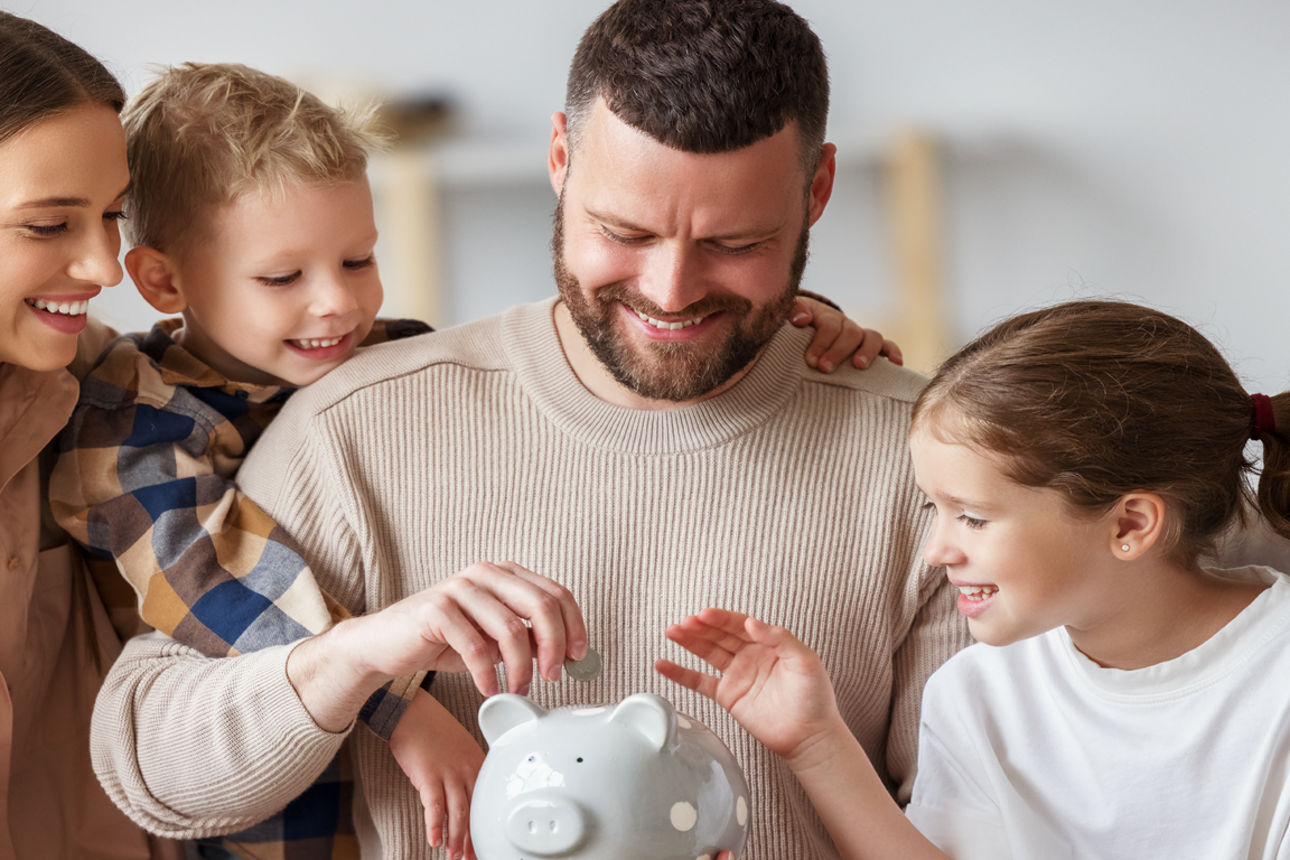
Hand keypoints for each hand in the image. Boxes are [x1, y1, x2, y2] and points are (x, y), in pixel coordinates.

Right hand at [288, 561, 586, 730]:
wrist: (386, 644)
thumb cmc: (444, 641)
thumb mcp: (494, 640)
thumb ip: (528, 640)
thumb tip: (567, 655)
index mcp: (505, 575)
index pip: (556, 593)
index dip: (575, 626)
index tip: (579, 658)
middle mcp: (485, 574)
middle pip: (541, 605)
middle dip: (555, 646)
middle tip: (553, 676)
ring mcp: (459, 588)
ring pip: (511, 628)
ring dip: (522, 667)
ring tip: (520, 689)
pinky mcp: (435, 609)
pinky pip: (475, 646)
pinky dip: (488, 674)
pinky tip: (490, 689)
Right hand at [389, 689, 484, 859]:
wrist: (410, 710)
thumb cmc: (431, 728)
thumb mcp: (459, 747)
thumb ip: (464, 771)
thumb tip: (459, 797)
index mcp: (478, 762)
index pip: (484, 802)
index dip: (482, 827)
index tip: (481, 844)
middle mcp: (468, 769)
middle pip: (474, 812)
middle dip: (472, 840)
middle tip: (470, 858)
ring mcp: (449, 772)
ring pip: (458, 813)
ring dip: (456, 838)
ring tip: (453, 856)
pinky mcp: (428, 775)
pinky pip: (435, 806)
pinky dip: (435, 826)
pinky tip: (434, 840)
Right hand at [656, 608, 841, 760]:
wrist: (810, 735)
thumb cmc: (815, 698)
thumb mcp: (805, 661)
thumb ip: (780, 639)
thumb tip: (752, 622)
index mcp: (768, 643)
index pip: (739, 624)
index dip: (721, 619)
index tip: (705, 615)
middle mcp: (750, 655)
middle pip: (719, 635)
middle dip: (700, 627)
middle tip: (684, 623)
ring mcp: (737, 675)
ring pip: (707, 652)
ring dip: (689, 641)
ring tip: (672, 632)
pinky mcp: (728, 696)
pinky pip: (699, 682)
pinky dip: (681, 674)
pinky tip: (664, 664)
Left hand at [791, 295, 903, 370]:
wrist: (806, 327)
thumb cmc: (795, 328)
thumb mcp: (788, 317)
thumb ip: (792, 312)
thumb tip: (801, 319)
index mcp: (825, 316)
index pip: (829, 325)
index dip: (821, 342)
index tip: (811, 360)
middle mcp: (845, 324)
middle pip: (850, 333)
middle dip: (838, 351)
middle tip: (825, 368)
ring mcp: (859, 335)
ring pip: (872, 337)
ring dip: (867, 351)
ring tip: (859, 366)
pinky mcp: (870, 347)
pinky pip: (887, 346)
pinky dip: (893, 353)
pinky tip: (895, 364)